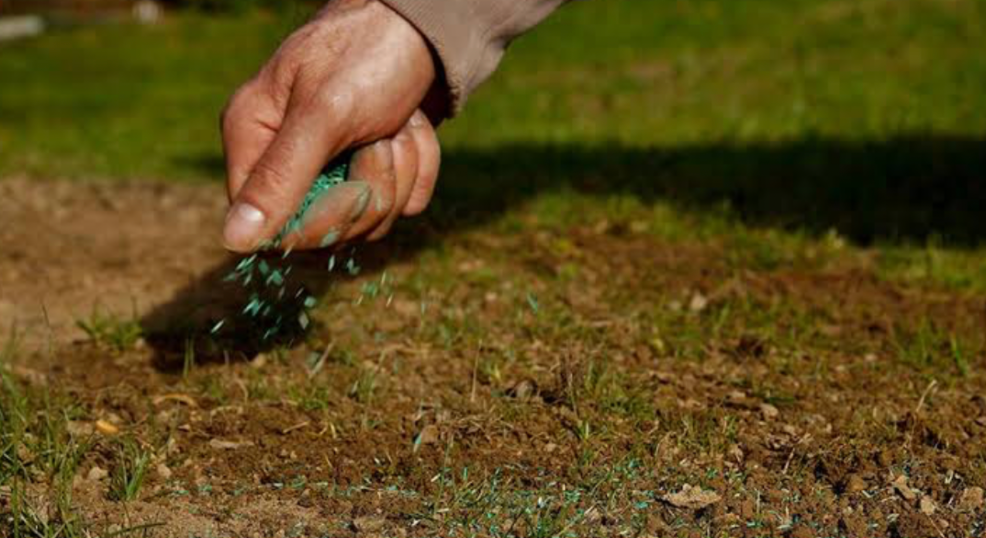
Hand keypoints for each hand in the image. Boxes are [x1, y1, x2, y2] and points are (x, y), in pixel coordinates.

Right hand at [220, 0, 436, 251]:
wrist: (426, 24)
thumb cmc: (367, 54)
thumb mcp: (323, 115)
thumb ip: (281, 177)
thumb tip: (233, 240)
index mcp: (253, 138)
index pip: (269, 225)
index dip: (316, 223)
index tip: (350, 189)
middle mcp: (286, 158)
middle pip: (326, 229)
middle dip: (369, 188)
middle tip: (380, 136)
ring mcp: (333, 165)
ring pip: (371, 219)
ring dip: (400, 171)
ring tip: (398, 123)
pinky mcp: (374, 168)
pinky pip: (402, 203)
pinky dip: (419, 165)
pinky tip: (413, 127)